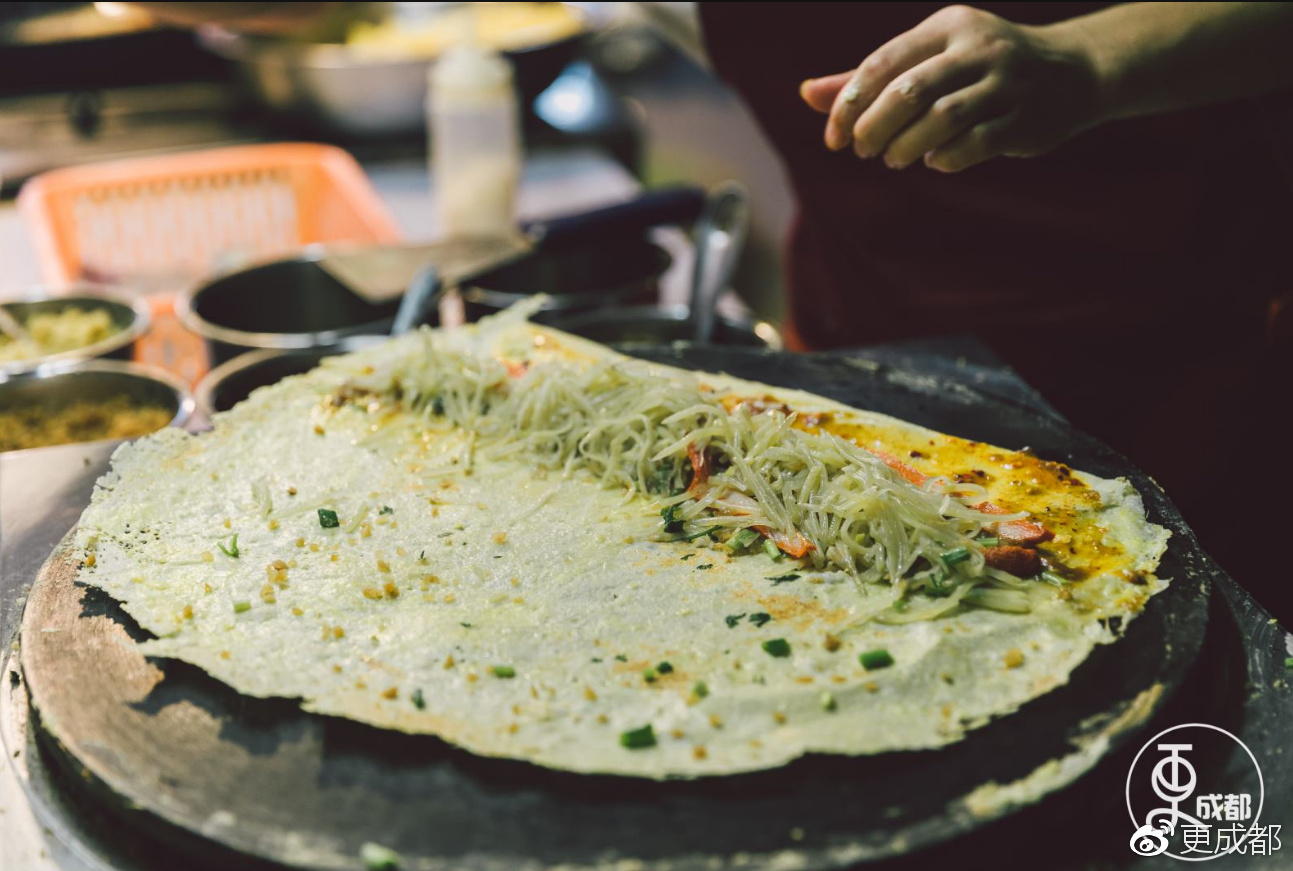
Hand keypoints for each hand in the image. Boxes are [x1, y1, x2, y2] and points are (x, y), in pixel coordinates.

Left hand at [800, 5, 1103, 171]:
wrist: (1072, 72)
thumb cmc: (980, 69)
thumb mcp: (928, 60)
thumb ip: (868, 79)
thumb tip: (806, 95)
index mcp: (948, 26)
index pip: (883, 63)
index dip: (850, 104)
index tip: (834, 138)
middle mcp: (979, 48)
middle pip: (909, 91)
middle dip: (875, 128)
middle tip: (862, 151)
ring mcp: (1007, 81)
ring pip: (942, 118)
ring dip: (906, 146)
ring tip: (893, 160)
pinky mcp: (1026, 117)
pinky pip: (975, 143)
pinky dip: (944, 158)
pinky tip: (934, 161)